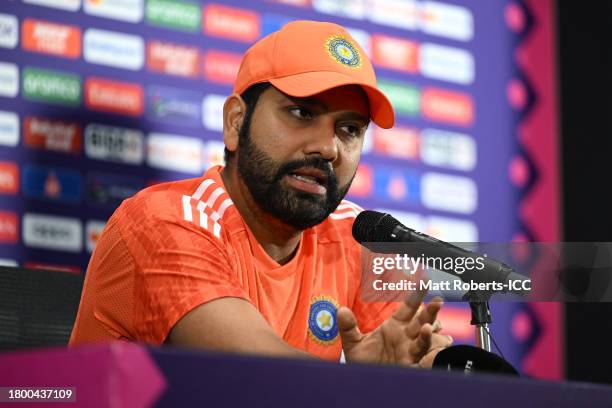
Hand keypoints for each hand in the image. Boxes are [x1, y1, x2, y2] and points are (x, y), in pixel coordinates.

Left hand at [338, 290, 452, 366]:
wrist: (364, 383)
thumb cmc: (363, 363)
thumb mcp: (353, 343)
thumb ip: (348, 327)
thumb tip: (340, 310)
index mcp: (394, 327)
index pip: (408, 308)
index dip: (416, 295)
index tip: (423, 281)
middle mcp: (405, 337)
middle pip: (421, 320)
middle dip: (430, 311)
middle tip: (438, 300)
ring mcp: (409, 351)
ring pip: (423, 338)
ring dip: (427, 330)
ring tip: (427, 325)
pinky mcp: (410, 366)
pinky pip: (421, 356)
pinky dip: (424, 347)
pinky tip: (425, 337)